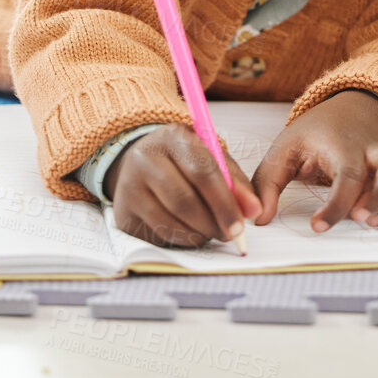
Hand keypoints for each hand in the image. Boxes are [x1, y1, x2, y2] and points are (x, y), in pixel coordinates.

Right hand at [102, 124, 259, 247]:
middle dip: (213, 223)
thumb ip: (237, 183)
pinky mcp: (123, 214)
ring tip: (211, 230)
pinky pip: (159, 236)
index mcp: (173, 137)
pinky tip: (189, 230)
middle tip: (230, 234)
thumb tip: (254, 211)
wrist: (139, 162)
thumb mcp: (212, 159)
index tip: (242, 225)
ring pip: (172, 223)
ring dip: (199, 234)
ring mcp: (129, 187)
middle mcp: (145, 158)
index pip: (202, 171)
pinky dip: (181, 239)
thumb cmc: (184, 161)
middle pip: (184, 201)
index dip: (225, 202)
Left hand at [251, 90, 377, 232]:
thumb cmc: (315, 137)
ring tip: (373, 221)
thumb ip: (267, 184)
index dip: (337, 205)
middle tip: (360, 220)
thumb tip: (260, 219)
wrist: (349, 114)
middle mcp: (377, 150)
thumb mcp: (284, 151)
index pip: (348, 174)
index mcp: (343, 145)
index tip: (319, 227)